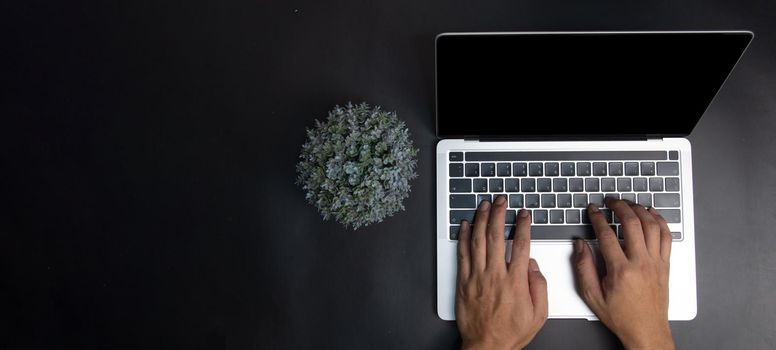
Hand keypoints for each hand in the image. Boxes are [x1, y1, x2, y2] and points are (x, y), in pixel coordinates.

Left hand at [456, 196, 547, 349]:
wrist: (486, 346)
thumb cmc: (510, 332)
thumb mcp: (538, 314)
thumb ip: (540, 287)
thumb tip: (533, 266)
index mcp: (515, 282)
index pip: (521, 245)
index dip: (523, 226)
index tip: (524, 215)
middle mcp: (495, 275)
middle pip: (496, 236)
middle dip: (499, 214)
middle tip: (501, 201)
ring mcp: (477, 277)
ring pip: (478, 241)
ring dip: (481, 220)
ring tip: (484, 206)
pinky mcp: (464, 281)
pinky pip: (462, 254)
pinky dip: (463, 237)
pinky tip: (465, 225)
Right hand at [574, 198, 674, 349]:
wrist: (646, 330)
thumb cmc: (621, 316)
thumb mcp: (592, 295)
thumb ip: (583, 267)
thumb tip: (580, 246)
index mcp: (621, 271)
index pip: (607, 234)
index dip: (597, 218)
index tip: (593, 210)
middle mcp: (641, 263)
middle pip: (632, 223)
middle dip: (619, 206)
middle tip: (610, 201)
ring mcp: (656, 262)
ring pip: (651, 226)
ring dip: (639, 209)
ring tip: (628, 204)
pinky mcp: (665, 264)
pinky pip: (666, 236)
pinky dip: (660, 221)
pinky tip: (652, 214)